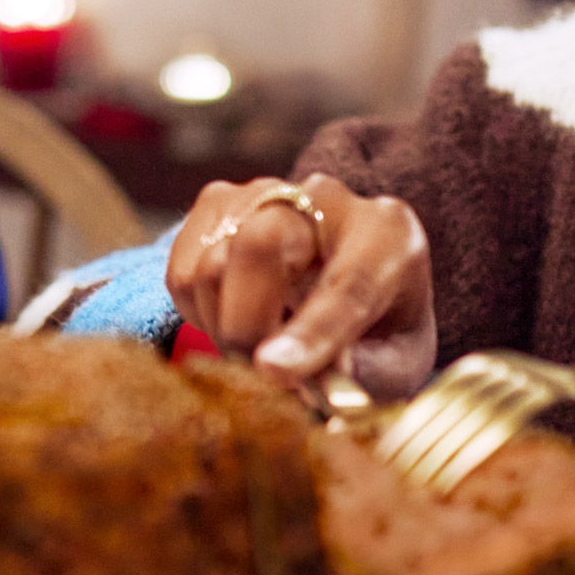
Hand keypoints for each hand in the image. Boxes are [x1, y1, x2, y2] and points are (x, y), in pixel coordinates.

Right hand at [165, 173, 437, 397]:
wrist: (349, 283)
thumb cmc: (377, 332)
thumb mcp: (392, 366)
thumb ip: (356, 377)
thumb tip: (301, 381)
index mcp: (386, 236)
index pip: (349, 281)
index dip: (312, 331)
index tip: (274, 372)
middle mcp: (325, 199)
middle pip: (260, 245)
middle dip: (246, 325)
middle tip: (256, 377)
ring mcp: (264, 193)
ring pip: (212, 265)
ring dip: (223, 327)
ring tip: (257, 349)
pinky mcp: (216, 205)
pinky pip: (182, 273)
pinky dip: (199, 313)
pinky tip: (234, 318)